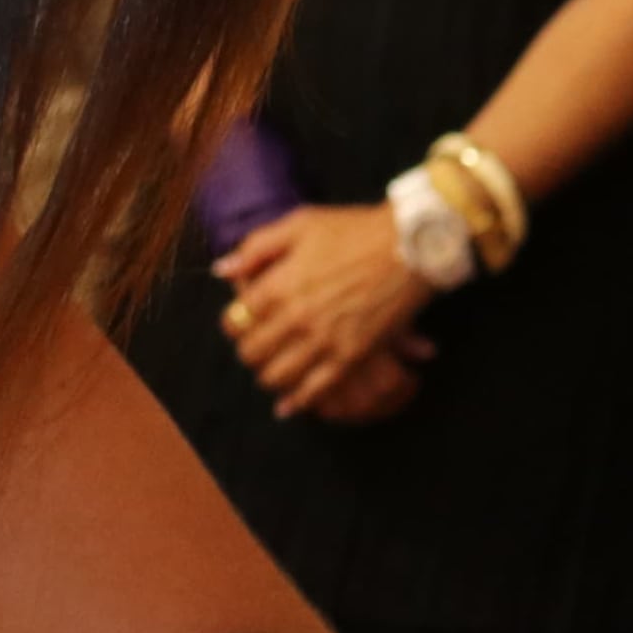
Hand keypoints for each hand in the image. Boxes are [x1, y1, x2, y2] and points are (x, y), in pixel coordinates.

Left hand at [217, 204, 433, 417]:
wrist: (410, 244)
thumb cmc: (355, 230)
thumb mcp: (299, 224)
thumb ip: (256, 248)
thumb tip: (222, 270)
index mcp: (278, 285)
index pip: (235, 321)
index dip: (233, 324)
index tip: (240, 323)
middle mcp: (296, 317)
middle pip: (251, 353)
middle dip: (249, 352)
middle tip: (257, 348)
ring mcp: (323, 340)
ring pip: (277, 376)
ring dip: (268, 377)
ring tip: (272, 371)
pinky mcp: (351, 356)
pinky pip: (315, 389)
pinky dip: (298, 402)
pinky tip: (289, 408)